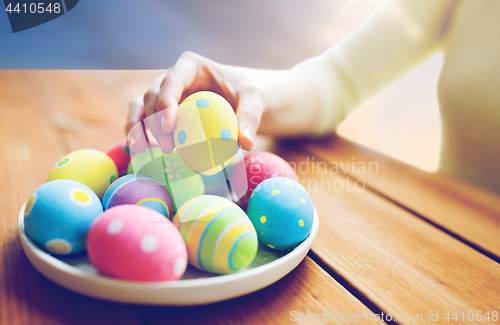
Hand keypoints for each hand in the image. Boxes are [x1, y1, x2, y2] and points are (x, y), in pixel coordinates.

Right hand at [125, 51, 320, 153]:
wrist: (252, 102)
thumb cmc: (254, 94)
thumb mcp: (257, 100)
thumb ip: (250, 116)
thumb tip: (244, 142)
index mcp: (191, 67)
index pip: (171, 81)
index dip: (165, 102)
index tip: (170, 127)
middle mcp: (173, 79)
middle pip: (152, 96)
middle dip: (151, 121)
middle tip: (166, 148)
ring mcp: (167, 97)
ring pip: (141, 108)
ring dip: (136, 128)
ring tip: (139, 151)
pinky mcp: (166, 115)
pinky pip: (146, 124)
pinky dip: (140, 136)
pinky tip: (139, 154)